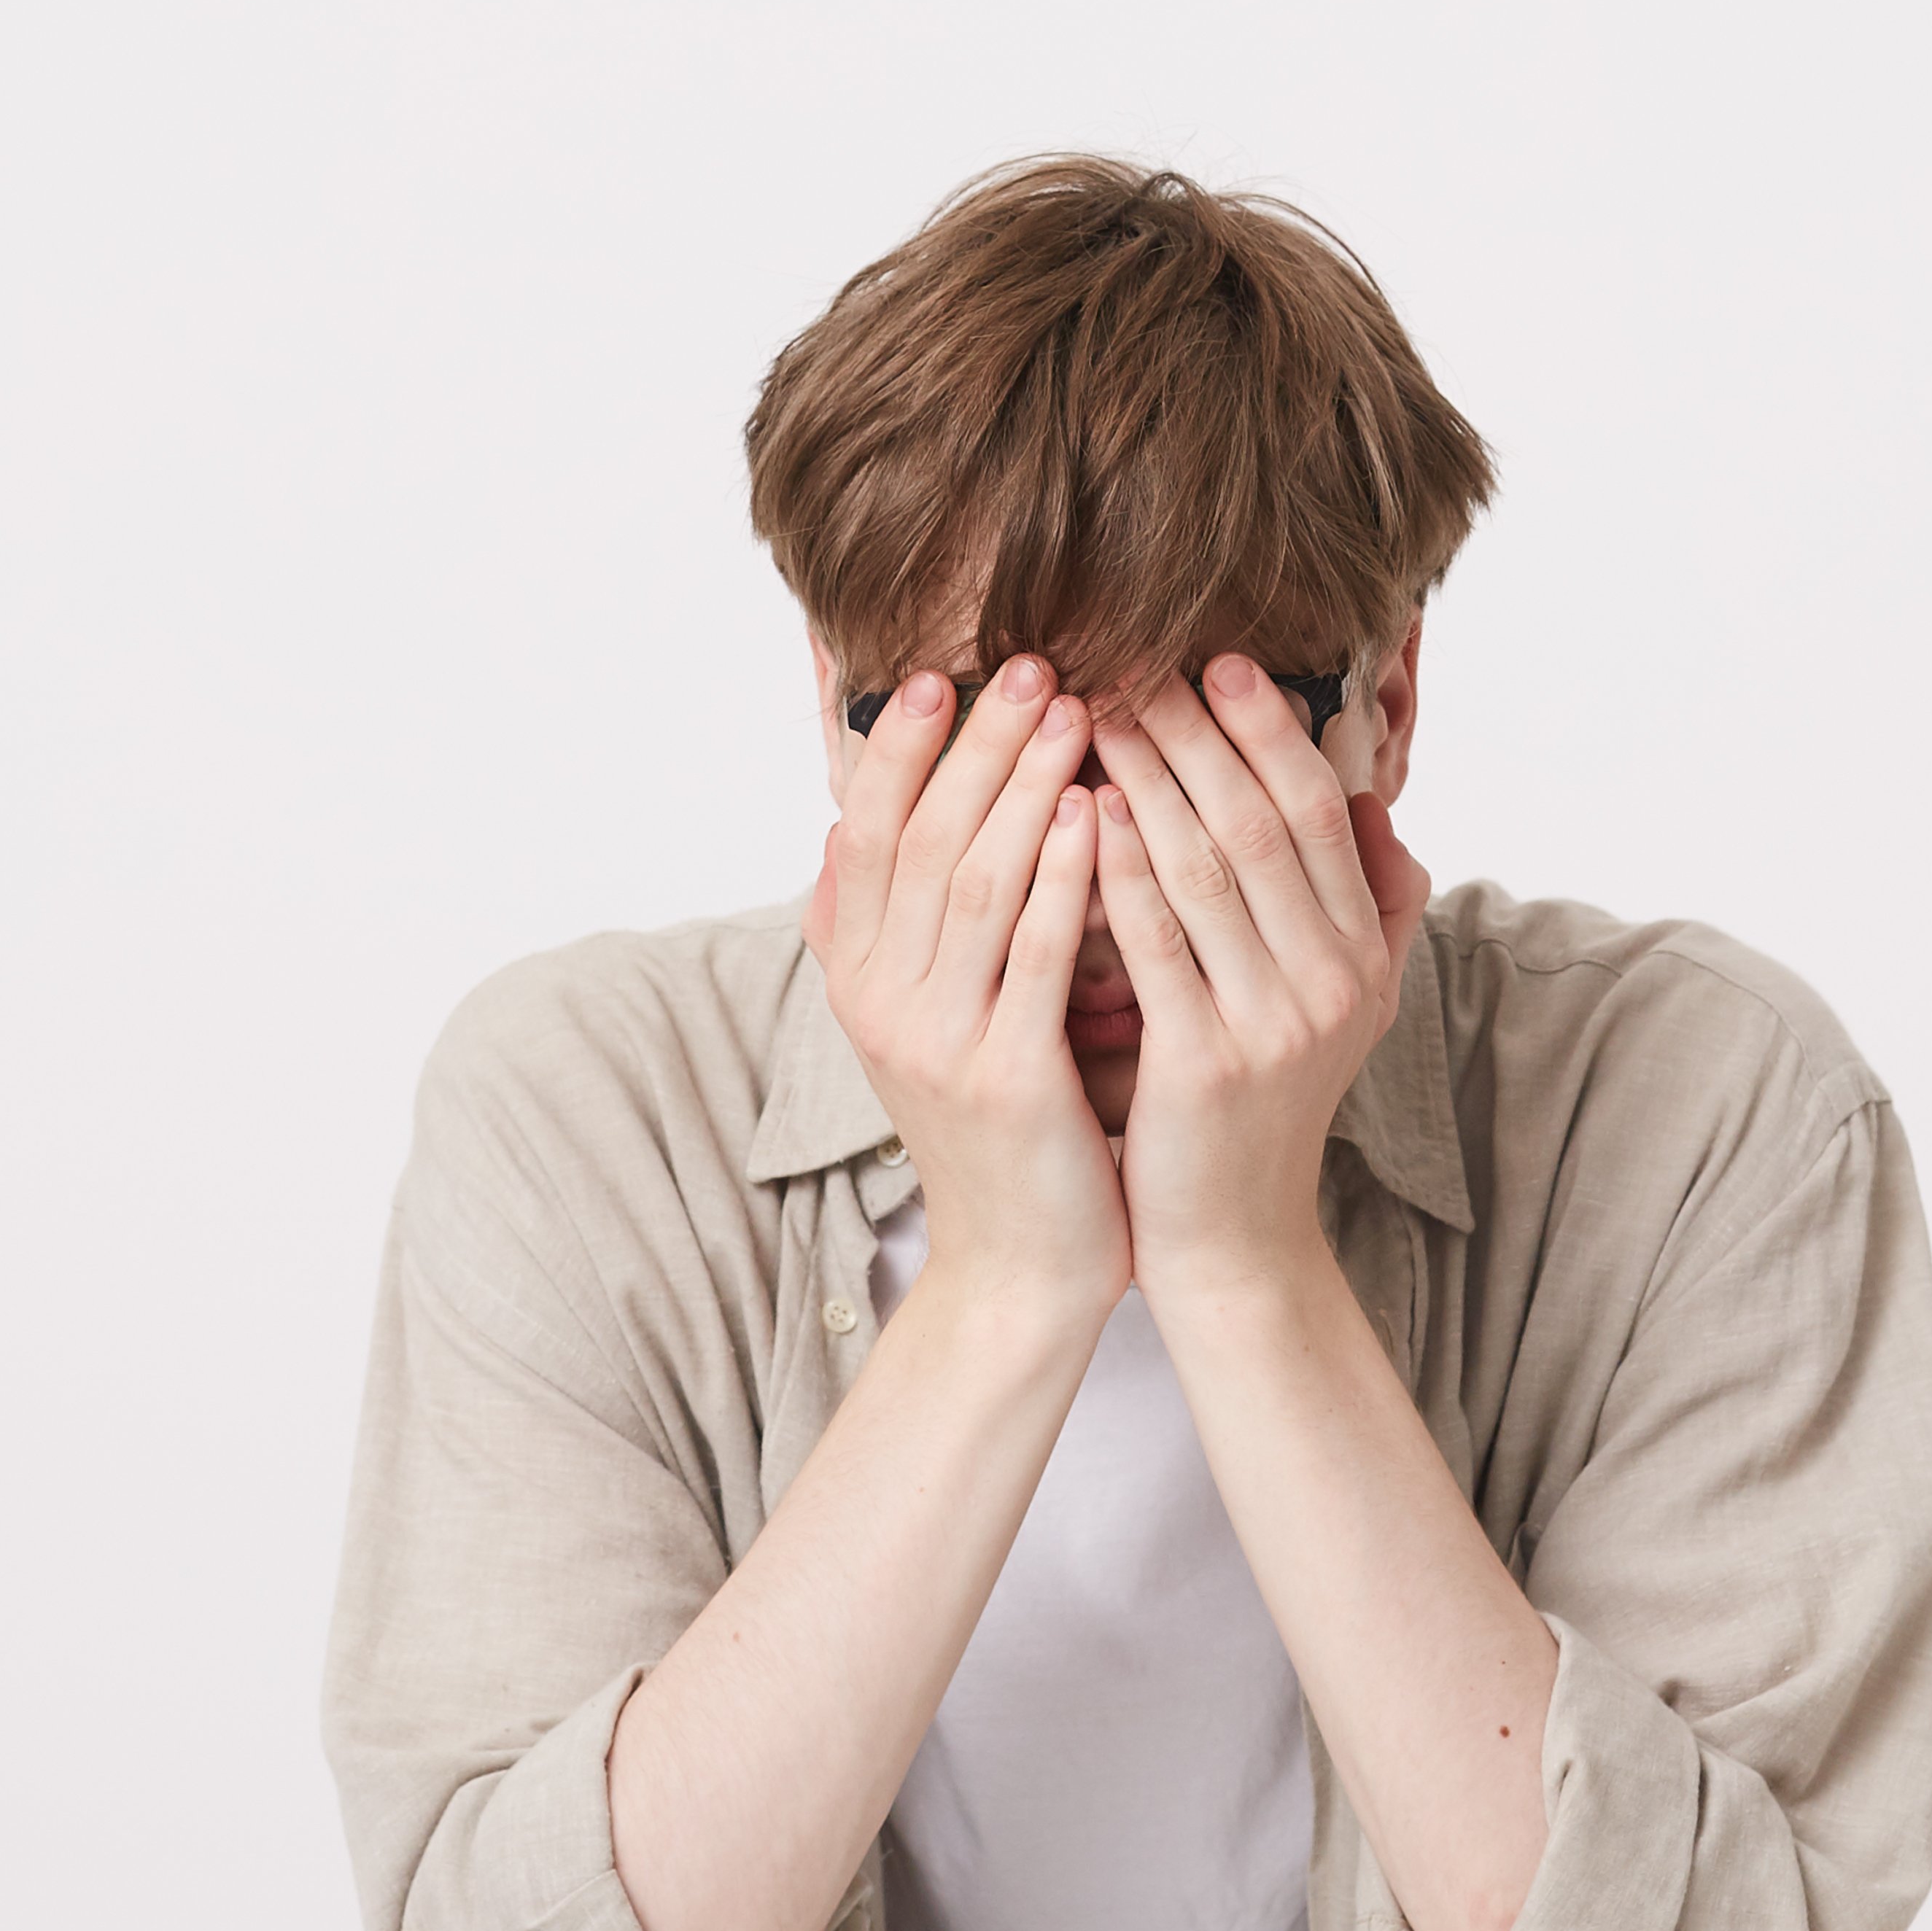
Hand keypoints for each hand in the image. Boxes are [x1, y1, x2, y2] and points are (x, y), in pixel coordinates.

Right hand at [807, 658, 1126, 1326]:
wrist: (1019, 1264)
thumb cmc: (996, 1127)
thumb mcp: (922, 1020)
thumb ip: (884, 929)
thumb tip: (837, 829)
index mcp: (857, 976)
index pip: (866, 832)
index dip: (897, 749)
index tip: (939, 674)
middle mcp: (880, 1000)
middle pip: (923, 840)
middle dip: (976, 745)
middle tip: (1032, 666)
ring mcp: (936, 1040)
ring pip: (975, 882)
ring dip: (1024, 788)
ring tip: (1073, 712)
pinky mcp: (1002, 1078)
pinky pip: (1033, 956)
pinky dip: (1061, 879)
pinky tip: (1094, 816)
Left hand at [1089, 659, 1432, 1293]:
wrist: (1233, 1238)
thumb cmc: (1260, 1104)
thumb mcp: (1338, 1005)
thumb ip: (1364, 907)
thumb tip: (1372, 806)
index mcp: (1363, 955)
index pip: (1319, 811)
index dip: (1270, 731)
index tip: (1218, 661)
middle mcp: (1333, 982)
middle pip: (1261, 823)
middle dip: (1197, 734)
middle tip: (1134, 664)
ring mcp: (1274, 1023)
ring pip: (1207, 868)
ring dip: (1148, 779)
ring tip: (1095, 714)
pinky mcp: (1206, 1063)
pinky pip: (1156, 941)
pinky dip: (1119, 867)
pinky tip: (1081, 811)